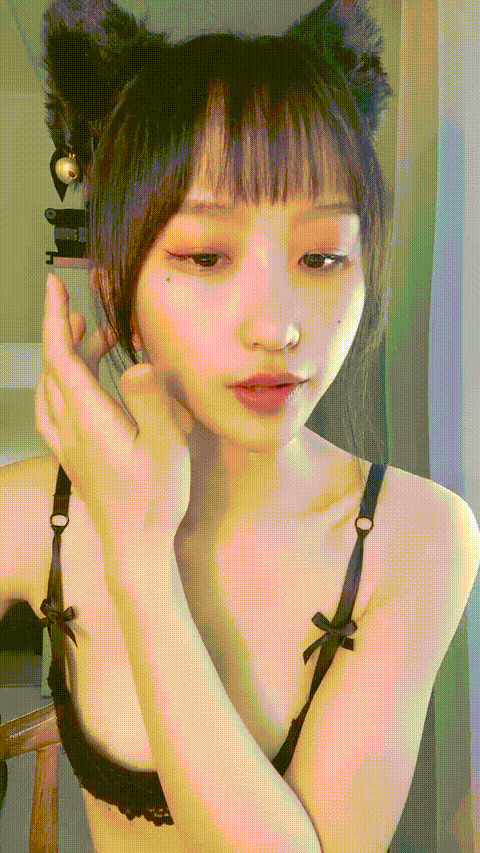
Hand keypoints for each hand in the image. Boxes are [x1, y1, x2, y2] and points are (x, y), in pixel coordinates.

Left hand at [35, 272, 192, 558]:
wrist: (135, 546)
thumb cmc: (156, 498)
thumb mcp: (166, 448)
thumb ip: (152, 404)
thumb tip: (138, 362)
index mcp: (89, 417)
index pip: (60, 357)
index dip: (54, 318)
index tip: (54, 285)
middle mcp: (70, 427)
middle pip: (53, 369)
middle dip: (61, 332)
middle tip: (83, 310)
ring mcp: (67, 444)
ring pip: (51, 389)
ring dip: (64, 359)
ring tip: (94, 340)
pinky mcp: (73, 457)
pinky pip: (52, 411)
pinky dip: (59, 386)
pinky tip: (79, 387)